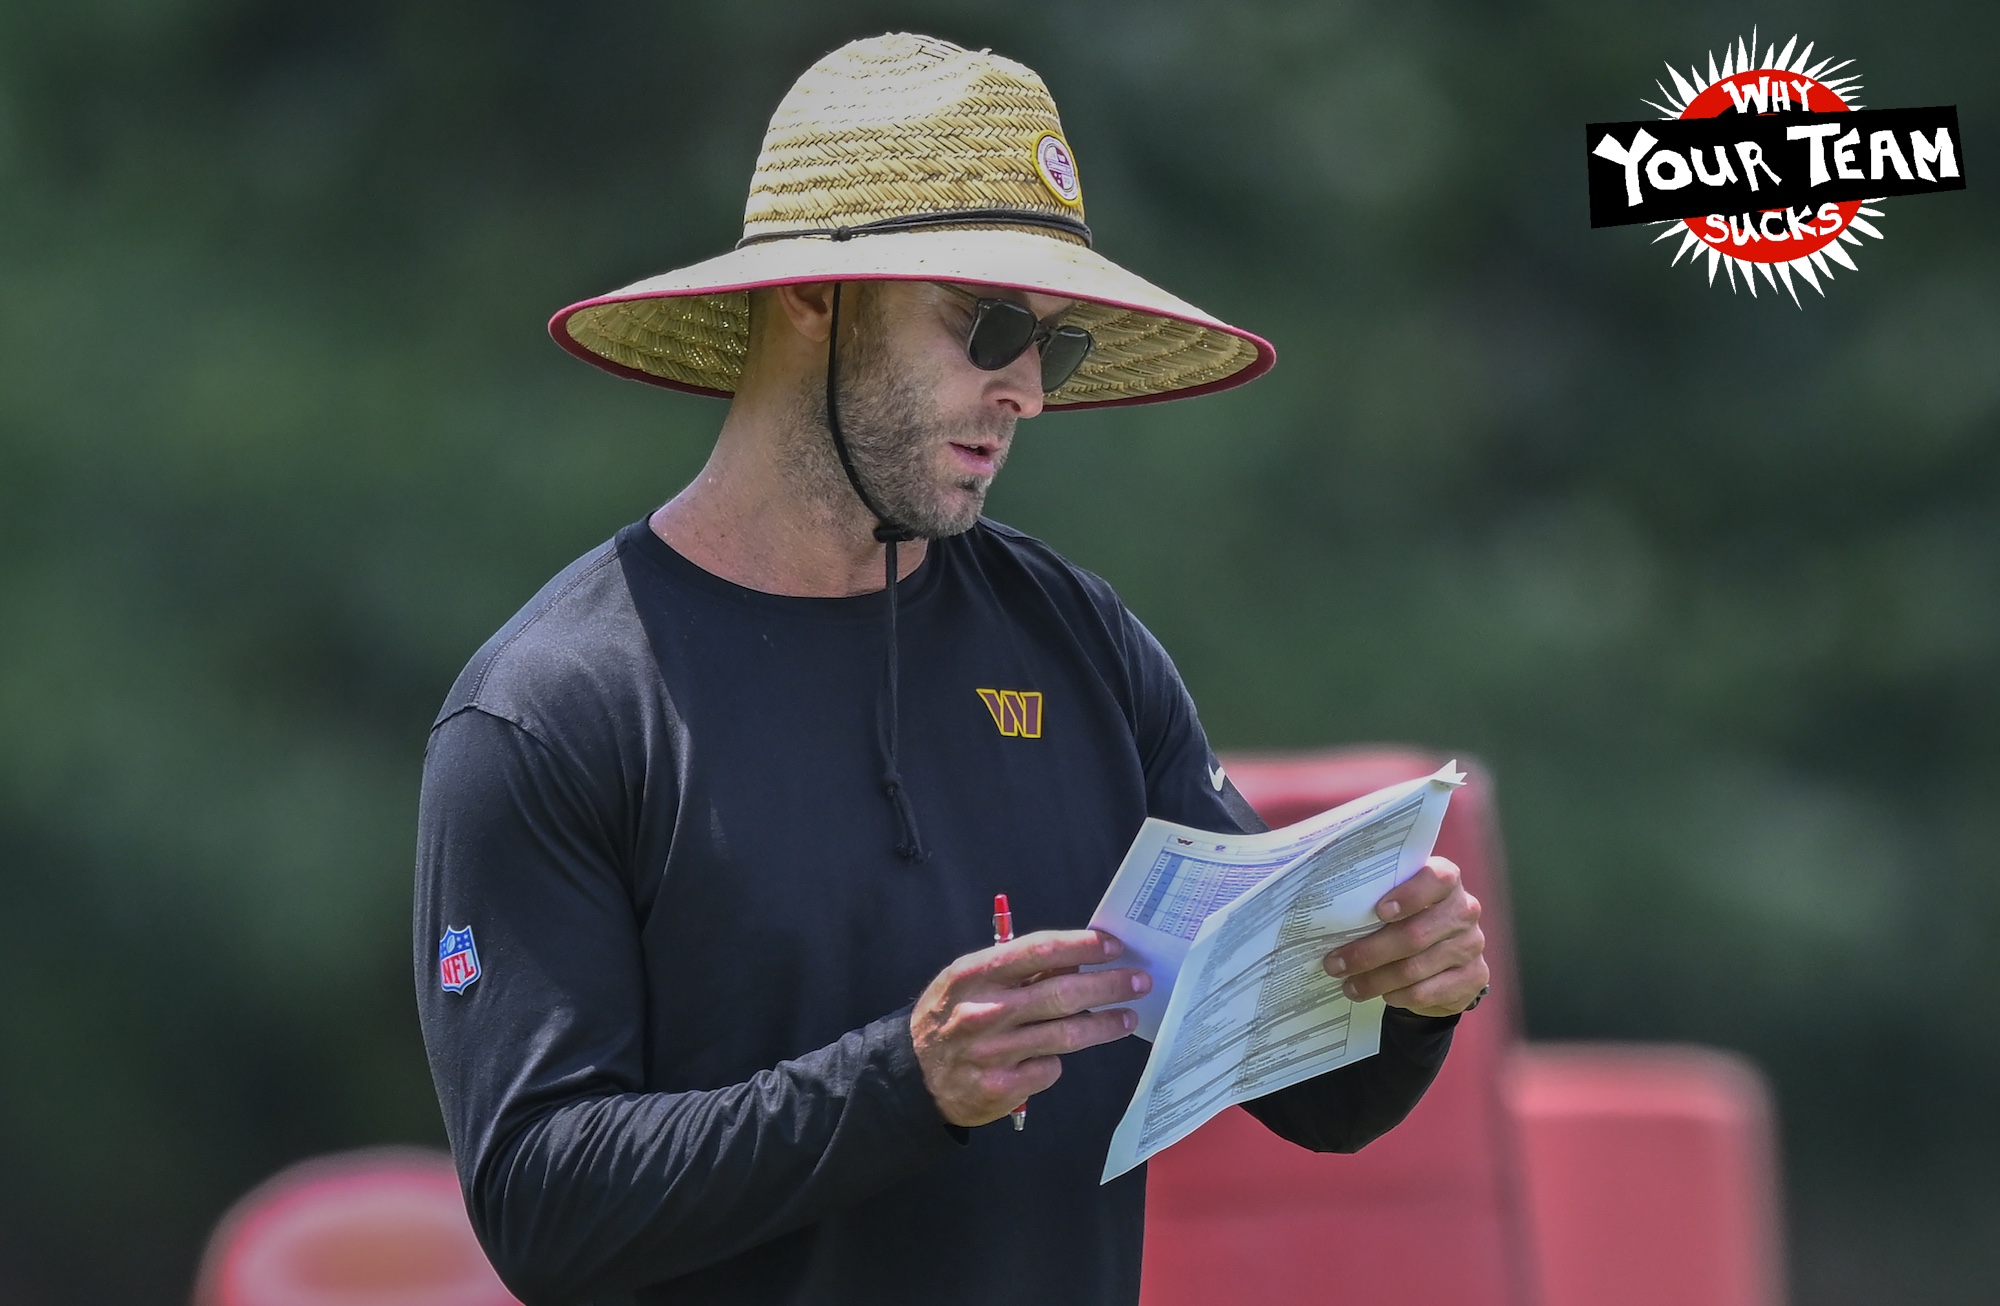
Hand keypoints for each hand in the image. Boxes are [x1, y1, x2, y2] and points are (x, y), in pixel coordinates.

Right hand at [911, 930, 1148, 1126]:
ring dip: (1105, 1024)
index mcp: (974, 974)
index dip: (1082, 945)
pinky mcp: (1002, 1087)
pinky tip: (1058, 1055)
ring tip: (1127, 1017)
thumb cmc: (950, 1016)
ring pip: (1067, 1035)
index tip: (1114, 946)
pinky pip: (1049, 1069)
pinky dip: (1058, 1060)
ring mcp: (993, 1052)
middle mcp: (984, 1011)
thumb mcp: (971, 980)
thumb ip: (1017, 970)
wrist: (913, 1075)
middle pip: (1063, 993)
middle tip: (1139, 981)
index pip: (1039, 950)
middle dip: (1109, 985)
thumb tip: (1075, 959)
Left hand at [1323, 856, 1487, 1017]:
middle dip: (1369, 952)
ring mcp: (1471, 946)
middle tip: (1335, 964)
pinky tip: (1383, 994)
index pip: (1436, 879)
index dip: (1409, 895)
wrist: (1443, 959)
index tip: (1379, 911)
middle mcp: (1464, 910)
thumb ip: (1375, 900)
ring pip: (1415, 968)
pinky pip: (1427, 992)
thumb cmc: (1407, 920)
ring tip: (1349, 985)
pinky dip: (1399, 995)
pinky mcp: (1473, 978)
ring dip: (1376, 980)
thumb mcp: (1394, 903)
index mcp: (1446, 881)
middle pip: (1415, 934)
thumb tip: (1326, 915)